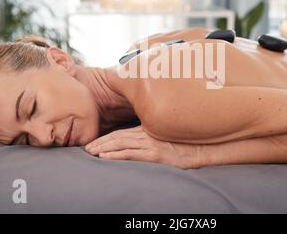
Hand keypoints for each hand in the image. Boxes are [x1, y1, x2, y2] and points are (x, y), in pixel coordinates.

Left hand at [84, 126, 199, 168]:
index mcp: (147, 129)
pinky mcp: (154, 154)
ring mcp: (150, 144)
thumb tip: (137, 139)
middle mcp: (146, 134)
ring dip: (103, 148)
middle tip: (86, 148)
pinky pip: (131, 154)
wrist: (199, 150)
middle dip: (100, 142)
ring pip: (120, 144)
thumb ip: (150, 135)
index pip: (121, 133)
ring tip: (91, 152)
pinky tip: (105, 157)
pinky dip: (115, 155)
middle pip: (117, 137)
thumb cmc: (182, 145)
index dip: (105, 137)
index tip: (93, 142)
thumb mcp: (164, 136)